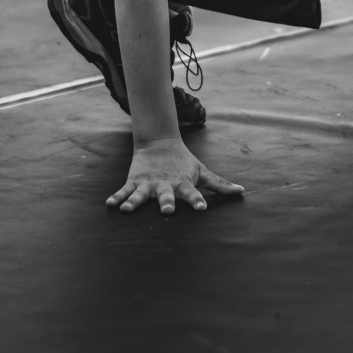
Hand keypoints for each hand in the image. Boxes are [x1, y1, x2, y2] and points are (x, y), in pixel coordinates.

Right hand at [107, 138, 244, 214]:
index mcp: (183, 183)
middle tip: (168, 210)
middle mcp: (165, 185)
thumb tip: (242, 191)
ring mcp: (148, 183)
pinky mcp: (135, 181)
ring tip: (128, 210)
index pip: (192, 193)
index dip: (197, 200)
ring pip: (141, 195)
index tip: (202, 208)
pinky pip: (125, 191)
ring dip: (135, 202)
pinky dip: (118, 197)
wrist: (159, 142)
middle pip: (166, 195)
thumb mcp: (201, 172)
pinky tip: (110, 204)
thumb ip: (219, 184)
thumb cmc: (184, 162)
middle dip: (167, 203)